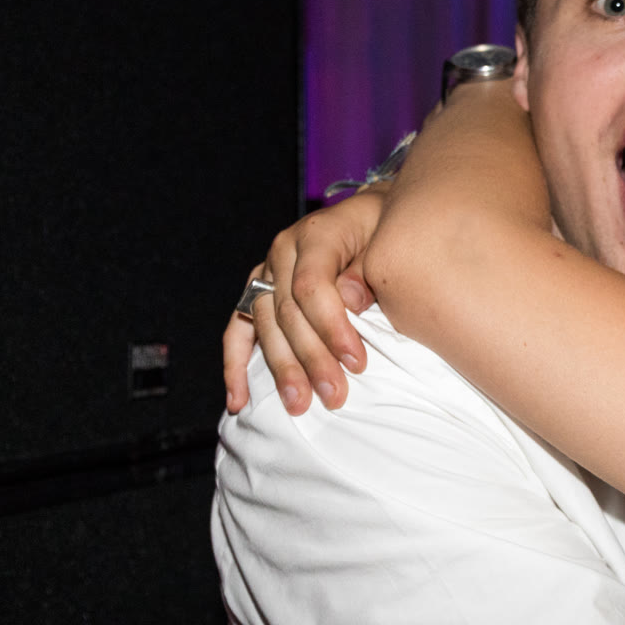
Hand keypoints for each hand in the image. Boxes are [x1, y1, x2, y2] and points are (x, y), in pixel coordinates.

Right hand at [220, 190, 385, 415]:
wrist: (373, 219)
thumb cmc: (386, 233)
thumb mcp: (388, 241)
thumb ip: (369, 269)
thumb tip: (351, 299)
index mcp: (316, 233)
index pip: (311, 285)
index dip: (331, 327)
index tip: (357, 363)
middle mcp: (284, 252)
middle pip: (287, 311)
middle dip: (310, 359)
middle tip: (334, 396)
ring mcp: (267, 273)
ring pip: (265, 326)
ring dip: (281, 369)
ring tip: (299, 405)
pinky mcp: (258, 293)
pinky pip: (239, 330)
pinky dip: (236, 366)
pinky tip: (240, 399)